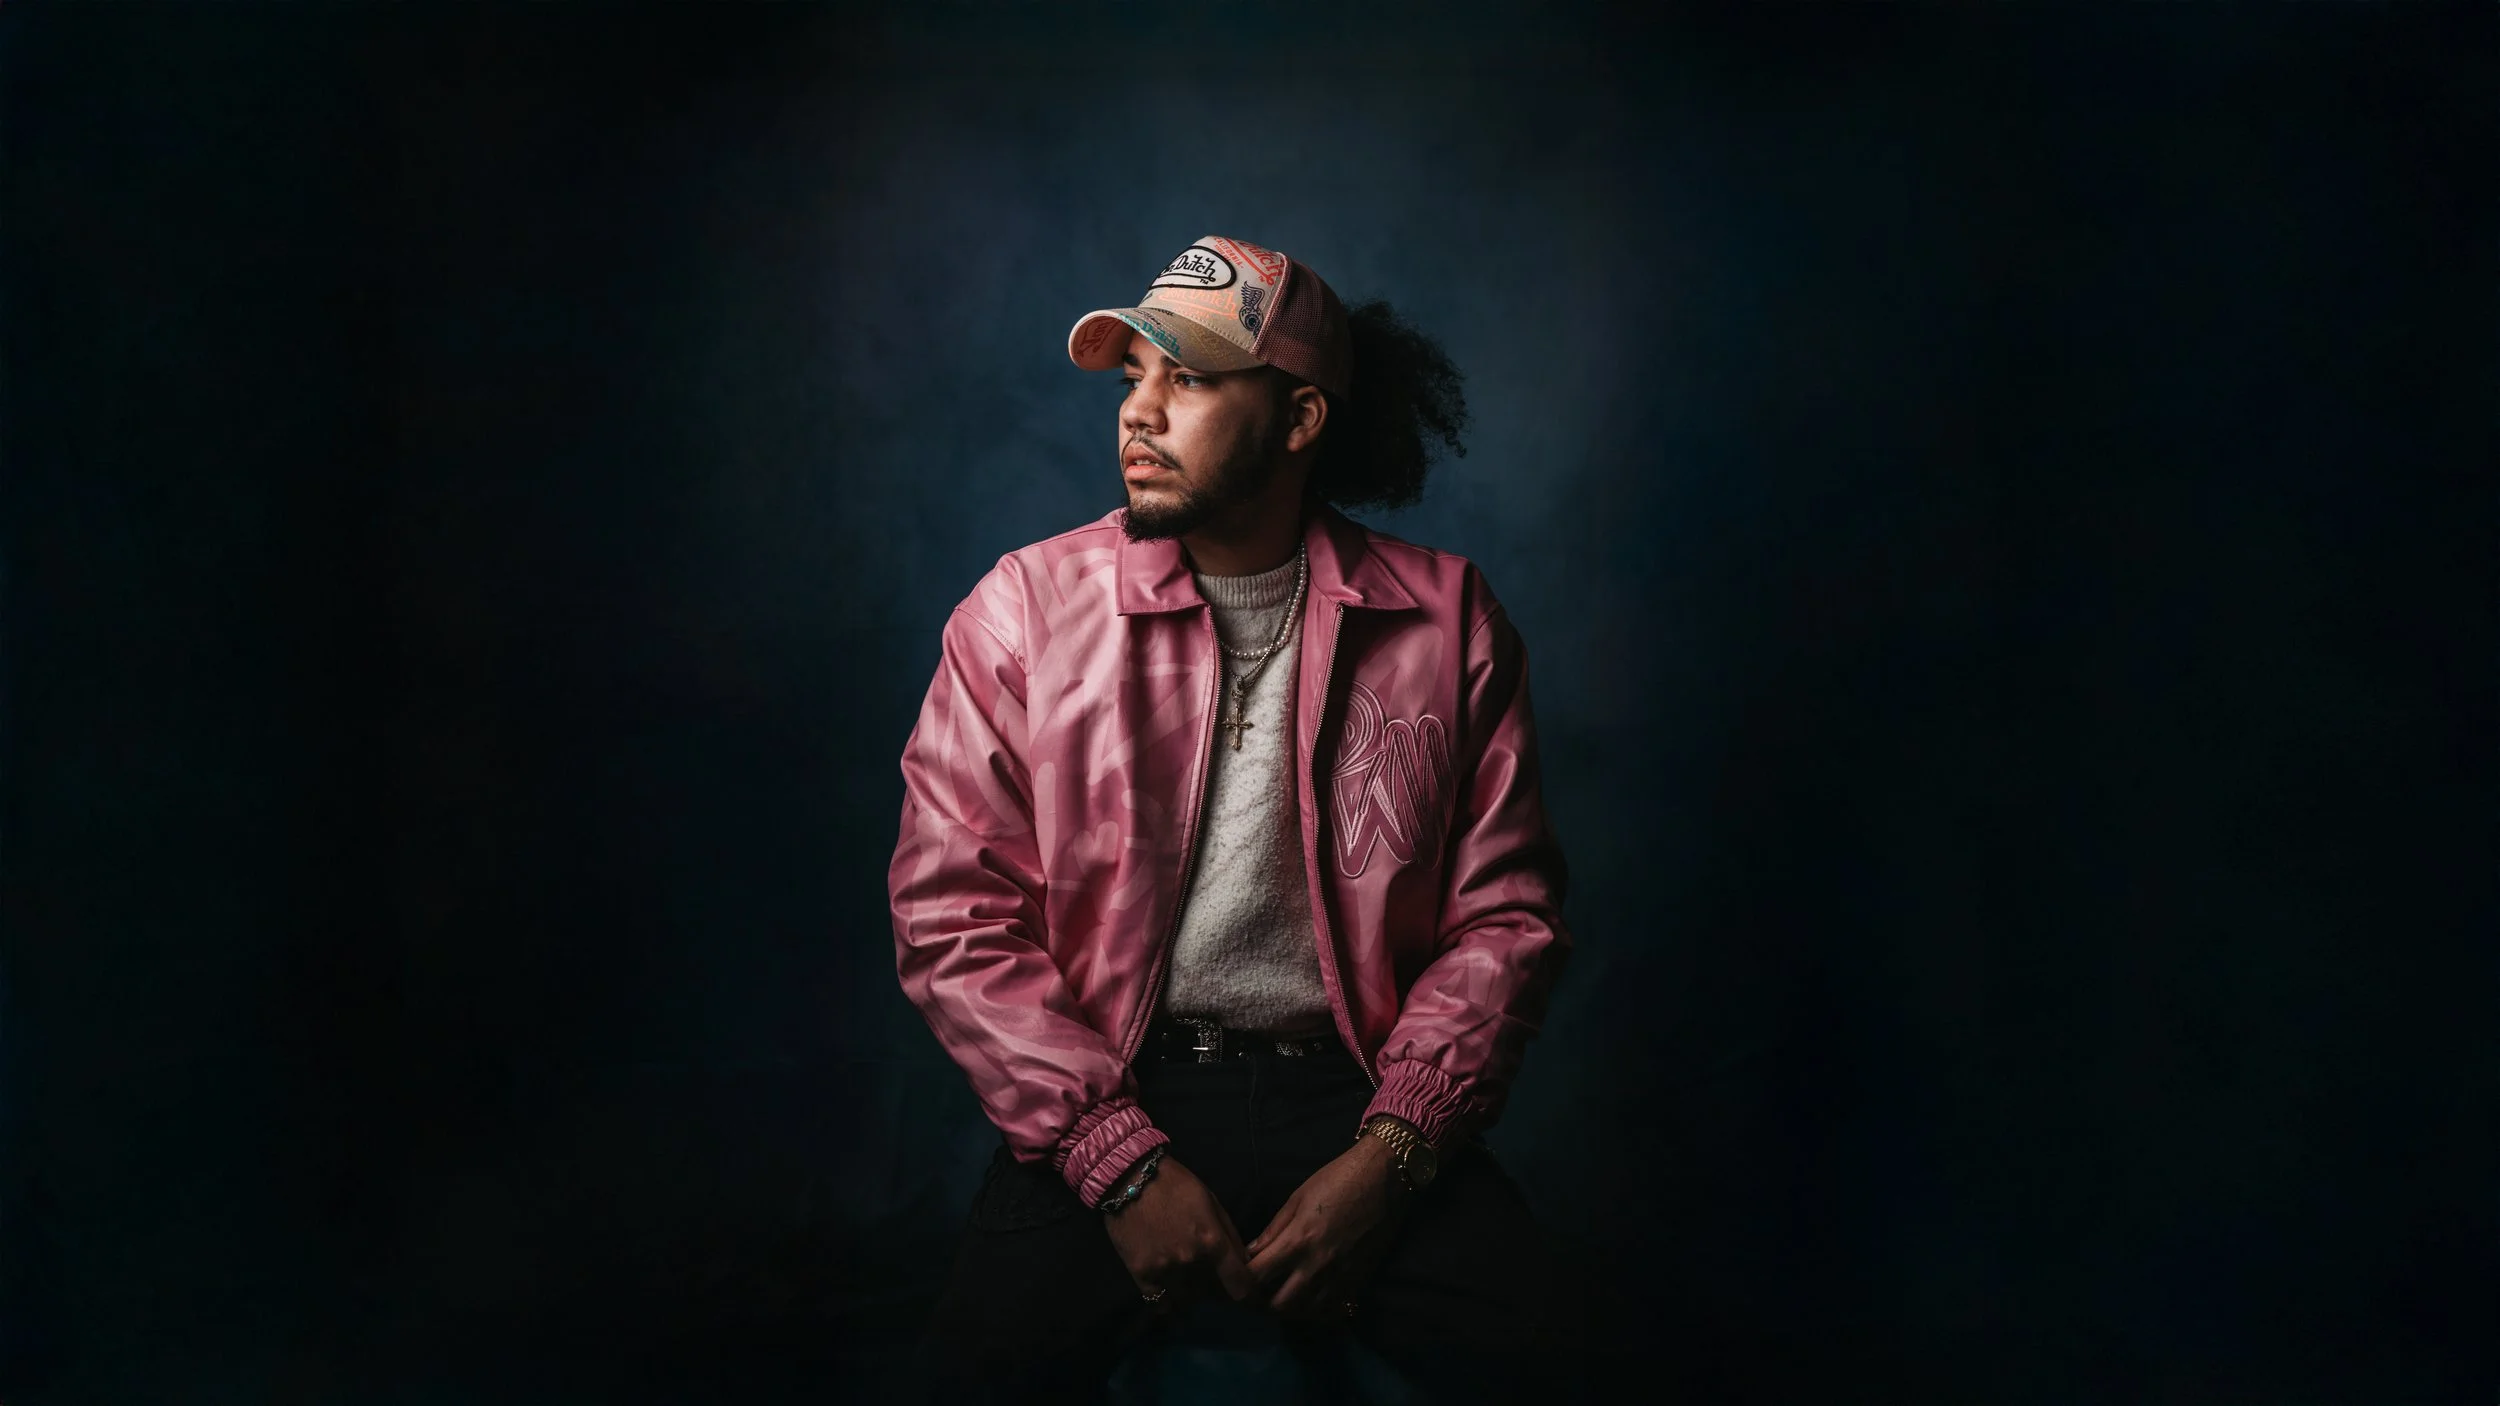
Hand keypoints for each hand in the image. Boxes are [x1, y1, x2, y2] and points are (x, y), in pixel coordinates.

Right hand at [1101, 1154, 1258, 1310]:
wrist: (1129, 1177)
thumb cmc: (1176, 1184)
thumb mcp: (1212, 1202)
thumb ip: (1229, 1235)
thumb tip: (1244, 1263)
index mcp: (1212, 1241)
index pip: (1240, 1286)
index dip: (1247, 1293)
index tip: (1246, 1292)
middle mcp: (1190, 1261)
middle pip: (1213, 1294)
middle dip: (1217, 1289)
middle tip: (1213, 1279)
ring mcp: (1164, 1270)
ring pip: (1188, 1301)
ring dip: (1193, 1294)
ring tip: (1190, 1281)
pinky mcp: (1141, 1275)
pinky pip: (1160, 1304)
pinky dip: (1168, 1302)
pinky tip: (1170, 1291)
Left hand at [1245, 1135, 1408, 1318]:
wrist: (1383, 1178)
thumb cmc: (1336, 1180)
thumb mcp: (1297, 1199)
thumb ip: (1273, 1230)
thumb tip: (1251, 1254)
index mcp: (1297, 1241)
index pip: (1257, 1277)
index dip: (1241, 1281)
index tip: (1238, 1276)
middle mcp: (1316, 1266)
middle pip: (1279, 1305)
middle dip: (1262, 1302)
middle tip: (1258, 1292)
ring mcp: (1339, 1277)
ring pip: (1305, 1313)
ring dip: (1289, 1309)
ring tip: (1282, 1295)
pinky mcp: (1357, 1281)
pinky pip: (1331, 1310)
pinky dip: (1316, 1310)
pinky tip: (1309, 1298)